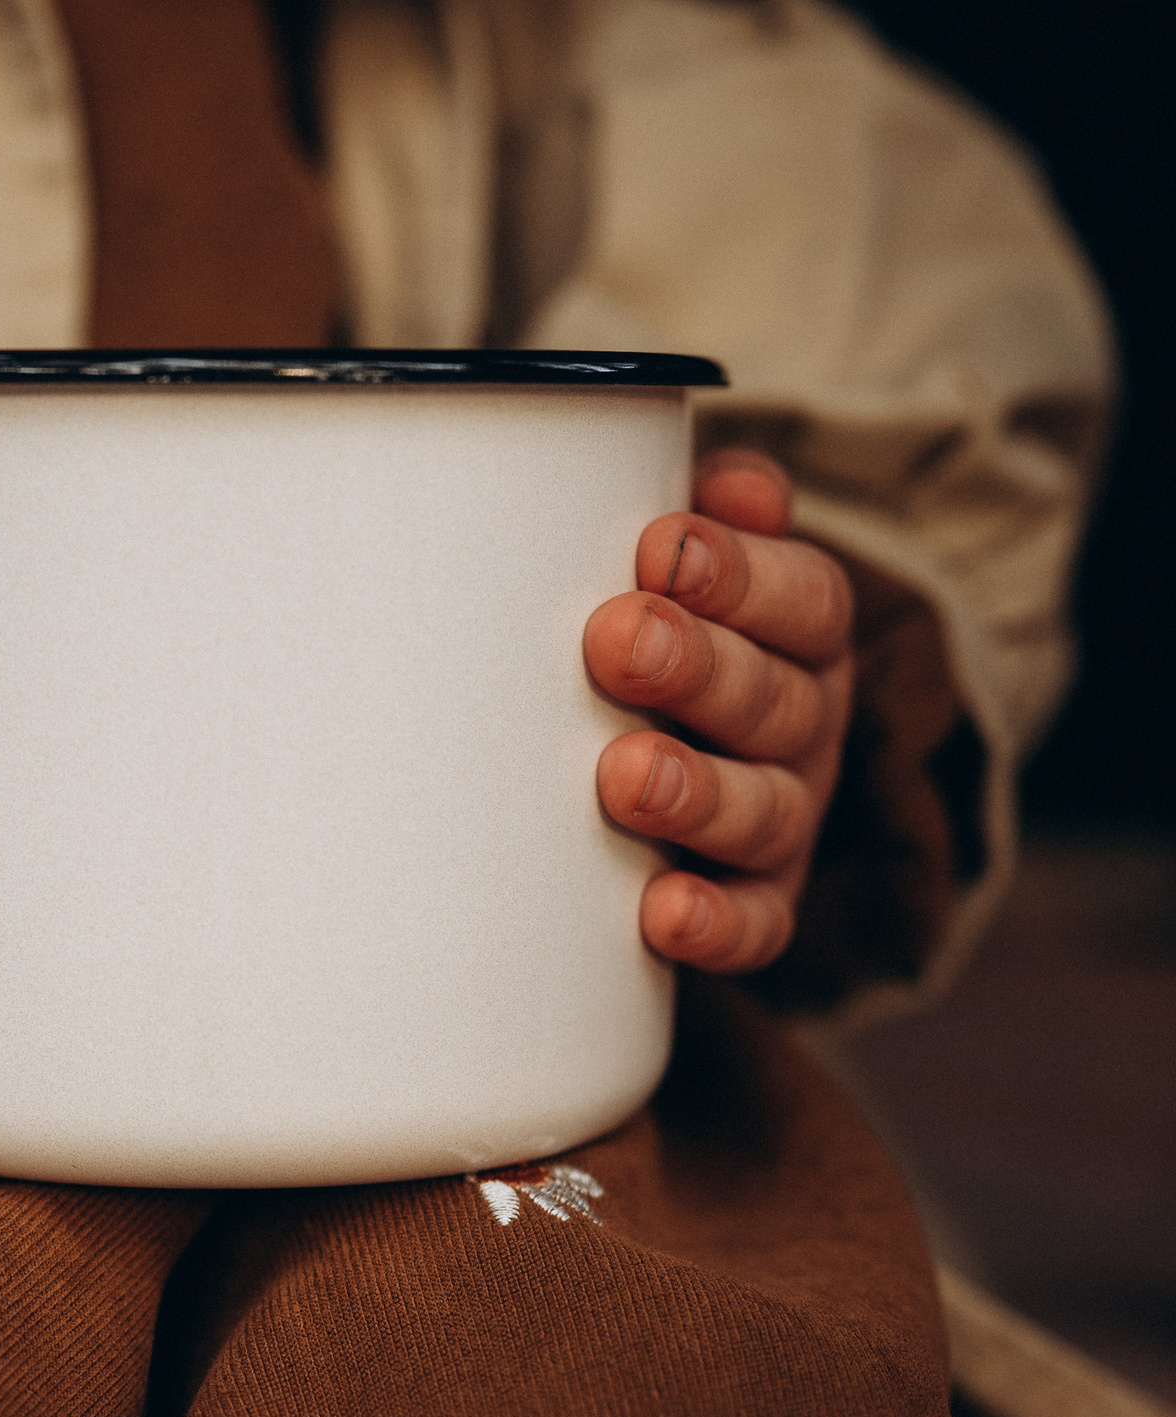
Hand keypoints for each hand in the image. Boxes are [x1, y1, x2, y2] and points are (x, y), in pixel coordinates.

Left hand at [585, 450, 855, 972]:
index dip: (739, 573)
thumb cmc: (645, 618)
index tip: (659, 548)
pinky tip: (662, 913)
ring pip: (766, 812)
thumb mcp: (671, 555)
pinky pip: (753, 925)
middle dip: (700, 669)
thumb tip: (729, 485)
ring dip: (700, 794)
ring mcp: (782, 815)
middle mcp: (803, 723)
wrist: (651, 727)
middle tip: (619, 640)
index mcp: (798, 628)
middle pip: (776, 700)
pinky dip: (715, 923)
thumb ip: (694, 511)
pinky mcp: (752, 900)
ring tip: (627, 777)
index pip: (801, 597)